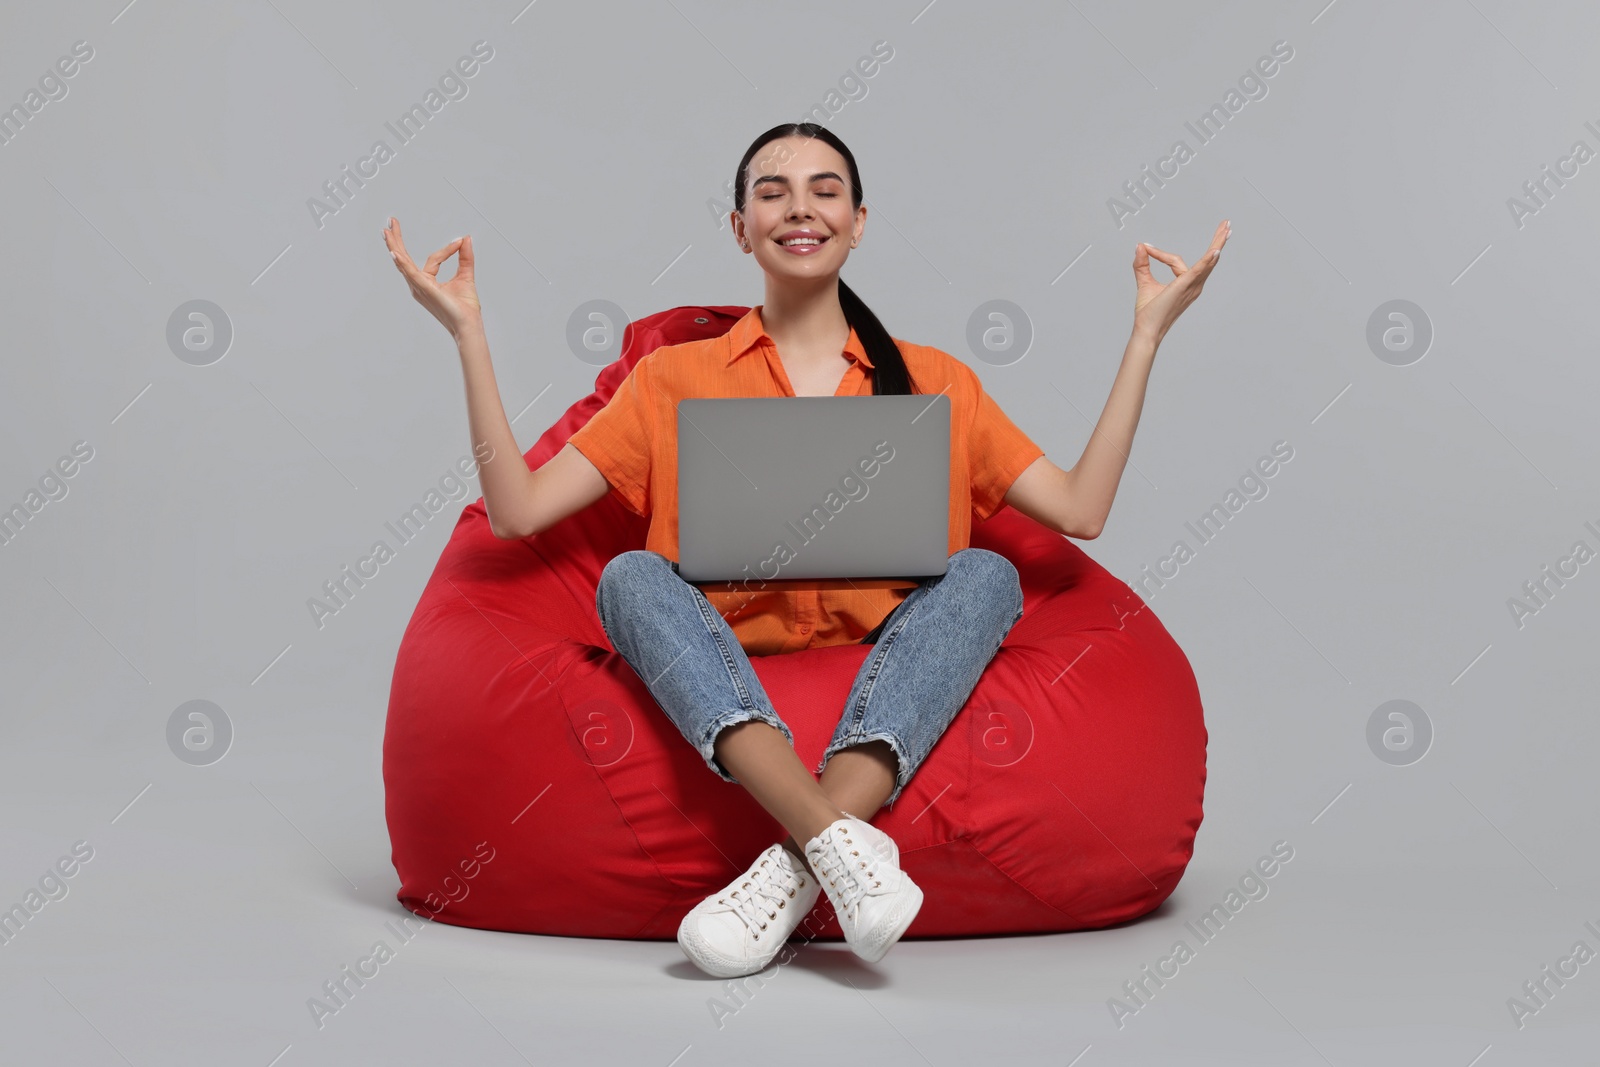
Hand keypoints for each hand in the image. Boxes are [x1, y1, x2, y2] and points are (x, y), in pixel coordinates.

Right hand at [383, 217, 481, 338]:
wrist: (468, 325)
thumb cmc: (465, 309)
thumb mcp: (466, 276)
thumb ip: (465, 257)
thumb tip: (466, 239)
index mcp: (427, 283)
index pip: (433, 259)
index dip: (447, 249)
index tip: (460, 242)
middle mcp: (419, 285)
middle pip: (404, 259)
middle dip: (397, 240)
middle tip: (391, 223)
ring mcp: (419, 287)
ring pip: (403, 263)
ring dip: (395, 246)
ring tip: (387, 232)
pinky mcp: (424, 289)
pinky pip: (411, 273)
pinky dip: (403, 263)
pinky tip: (395, 253)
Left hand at [1131, 219, 1228, 343]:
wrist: (1146, 329)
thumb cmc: (1148, 312)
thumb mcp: (1144, 282)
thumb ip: (1142, 264)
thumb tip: (1140, 246)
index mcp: (1186, 284)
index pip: (1176, 260)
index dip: (1160, 254)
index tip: (1146, 248)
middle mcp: (1194, 285)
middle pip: (1208, 258)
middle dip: (1218, 240)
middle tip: (1226, 224)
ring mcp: (1192, 286)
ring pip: (1208, 261)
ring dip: (1218, 243)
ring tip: (1226, 228)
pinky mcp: (1185, 286)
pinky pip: (1199, 270)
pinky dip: (1207, 260)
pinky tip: (1215, 250)